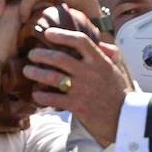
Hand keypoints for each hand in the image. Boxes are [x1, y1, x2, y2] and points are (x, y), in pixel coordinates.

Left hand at [23, 27, 133, 146]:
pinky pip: (52, 98)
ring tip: (27, 70)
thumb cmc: (120, 93)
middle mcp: (90, 73)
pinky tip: (35, 94)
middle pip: (60, 58)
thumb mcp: (119, 69)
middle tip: (31, 54)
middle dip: (42, 54)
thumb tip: (100, 42)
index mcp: (100, 61)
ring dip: (36, 73)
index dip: (62, 35)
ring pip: (52, 77)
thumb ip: (110, 54)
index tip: (48, 33)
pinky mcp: (77, 106)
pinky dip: (41, 96)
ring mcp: (82, 89)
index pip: (80, 41)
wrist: (125, 119)